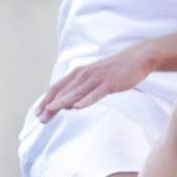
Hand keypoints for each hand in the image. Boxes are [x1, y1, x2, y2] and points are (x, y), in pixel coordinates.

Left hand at [34, 42, 158, 121]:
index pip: (57, 87)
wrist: (138, 58)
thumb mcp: (95, 77)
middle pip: (63, 91)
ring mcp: (97, 79)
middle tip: (41, 119)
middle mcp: (85, 74)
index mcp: (79, 73)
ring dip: (63, 103)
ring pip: (76, 93)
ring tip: (51, 111)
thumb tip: (68, 105)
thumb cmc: (116, 70)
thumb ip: (81, 89)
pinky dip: (85, 100)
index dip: (46, 100)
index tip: (38, 113)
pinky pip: (96, 93)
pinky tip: (77, 107)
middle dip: (50, 105)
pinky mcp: (110, 83)